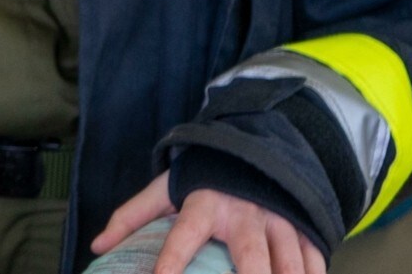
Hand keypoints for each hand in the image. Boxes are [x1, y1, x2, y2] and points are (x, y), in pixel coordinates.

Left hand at [92, 173, 326, 273]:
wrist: (251, 150)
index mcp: (205, 203)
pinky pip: (315, 262)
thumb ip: (131, 217)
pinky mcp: (305, 226)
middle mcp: (244, 213)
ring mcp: (279, 220)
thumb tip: (97, 246)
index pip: (184, 237)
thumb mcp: (163, 189)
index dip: (171, 262)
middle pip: (251, 257)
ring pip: (289, 264)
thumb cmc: (202, 178)